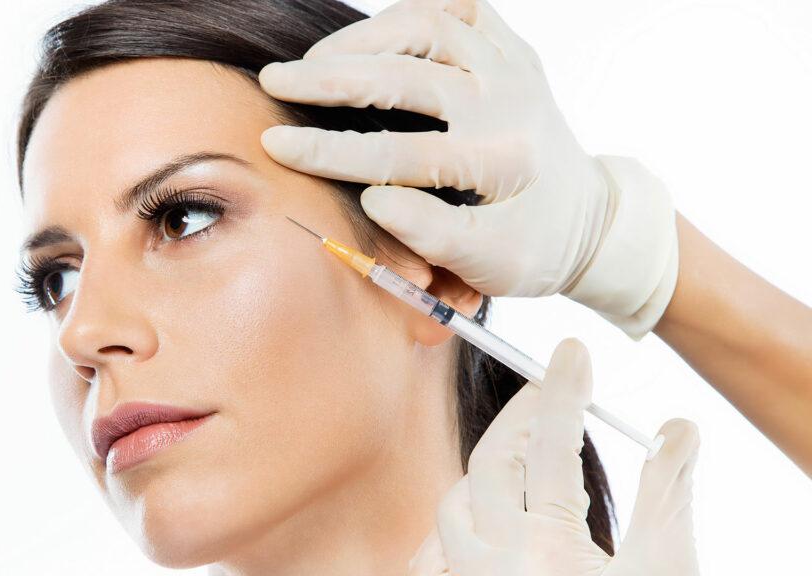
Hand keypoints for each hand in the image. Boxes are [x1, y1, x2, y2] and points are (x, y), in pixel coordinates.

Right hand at [258, 0, 678, 339]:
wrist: (588, 218)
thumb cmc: (532, 246)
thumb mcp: (490, 264)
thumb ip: (433, 236)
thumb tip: (374, 201)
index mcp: (500, 163)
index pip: (399, 153)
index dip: (330, 150)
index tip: (277, 145)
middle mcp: (508, 104)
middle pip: (406, 76)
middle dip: (330, 79)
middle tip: (276, 82)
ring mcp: (511, 68)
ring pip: (429, 26)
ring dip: (364, 36)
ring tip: (314, 60)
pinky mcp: (511, 50)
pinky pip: (460, 8)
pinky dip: (410, 13)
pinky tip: (372, 36)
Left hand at [406, 338, 700, 574]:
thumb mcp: (663, 571)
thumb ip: (666, 497)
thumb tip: (675, 427)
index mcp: (551, 552)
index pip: (551, 446)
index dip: (562, 391)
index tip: (570, 350)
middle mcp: (495, 565)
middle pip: (490, 463)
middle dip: (519, 420)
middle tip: (547, 396)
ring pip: (453, 507)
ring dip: (485, 473)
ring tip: (523, 457)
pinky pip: (432, 557)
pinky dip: (455, 528)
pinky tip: (482, 520)